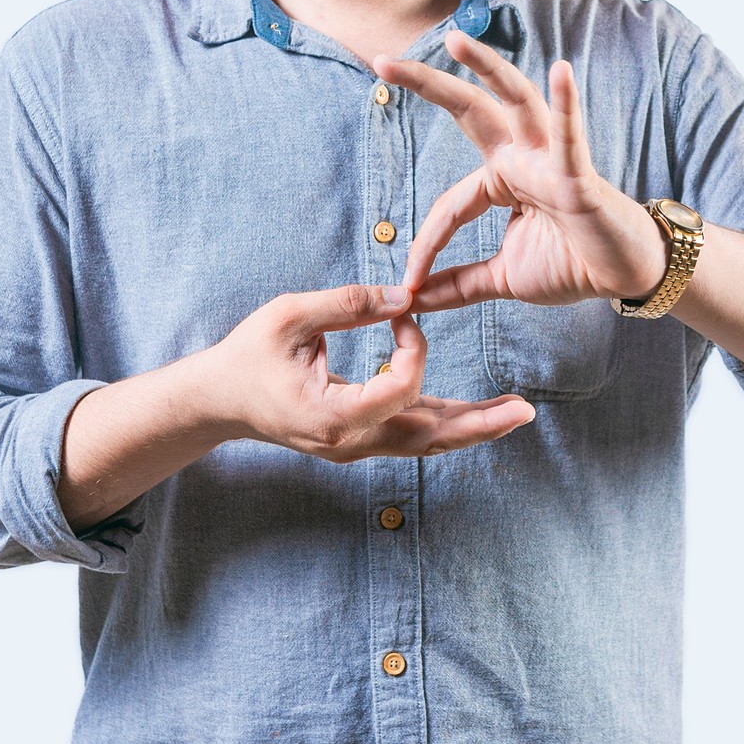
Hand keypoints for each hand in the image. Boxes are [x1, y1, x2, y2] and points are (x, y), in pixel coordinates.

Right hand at [205, 283, 534, 461]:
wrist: (218, 401)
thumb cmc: (248, 356)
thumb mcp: (290, 316)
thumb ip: (348, 304)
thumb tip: (404, 296)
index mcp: (333, 416)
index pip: (399, 389)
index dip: (414, 348)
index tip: (404, 315)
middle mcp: (349, 442)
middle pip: (428, 436)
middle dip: (480, 423)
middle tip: (525, 411)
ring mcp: (353, 448)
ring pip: (424, 442)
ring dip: (470, 426)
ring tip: (515, 413)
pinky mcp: (356, 441)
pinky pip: (409, 436)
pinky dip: (443, 423)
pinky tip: (475, 413)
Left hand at [374, 31, 667, 312]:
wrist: (625, 275)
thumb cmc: (572, 264)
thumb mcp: (503, 278)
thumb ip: (459, 285)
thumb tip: (412, 298)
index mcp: (502, 179)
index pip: (450, 205)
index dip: (428, 245)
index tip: (409, 283)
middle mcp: (522, 158)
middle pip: (469, 110)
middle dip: (428, 84)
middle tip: (382, 60)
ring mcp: (550, 160)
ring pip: (517, 101)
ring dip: (488, 68)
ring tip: (457, 39)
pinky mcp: (580, 177)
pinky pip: (570, 140)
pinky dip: (567, 106)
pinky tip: (561, 71)